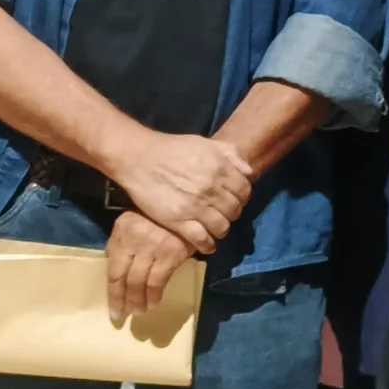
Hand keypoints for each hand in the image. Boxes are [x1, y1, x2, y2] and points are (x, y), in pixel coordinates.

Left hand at [106, 210, 193, 319]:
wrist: (187, 207)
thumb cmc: (157, 216)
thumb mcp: (133, 223)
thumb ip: (123, 244)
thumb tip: (116, 271)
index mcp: (122, 231)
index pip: (112, 268)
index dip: (112, 292)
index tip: (113, 309)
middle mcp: (134, 239)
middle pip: (124, 278)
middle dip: (123, 300)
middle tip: (124, 315)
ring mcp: (152, 247)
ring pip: (139, 282)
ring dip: (138, 301)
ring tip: (139, 312)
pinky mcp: (171, 253)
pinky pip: (158, 281)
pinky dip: (154, 296)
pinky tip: (153, 304)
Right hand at [111, 131, 249, 251]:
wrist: (140, 158)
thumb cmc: (172, 149)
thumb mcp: (205, 143)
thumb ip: (230, 153)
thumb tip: (249, 172)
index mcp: (219, 168)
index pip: (245, 190)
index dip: (242, 196)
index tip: (234, 198)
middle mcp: (211, 189)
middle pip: (235, 211)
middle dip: (232, 213)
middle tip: (223, 213)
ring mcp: (195, 207)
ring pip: (222, 227)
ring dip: (221, 229)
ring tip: (215, 227)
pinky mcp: (179, 221)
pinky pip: (202, 240)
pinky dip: (207, 245)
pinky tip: (207, 244)